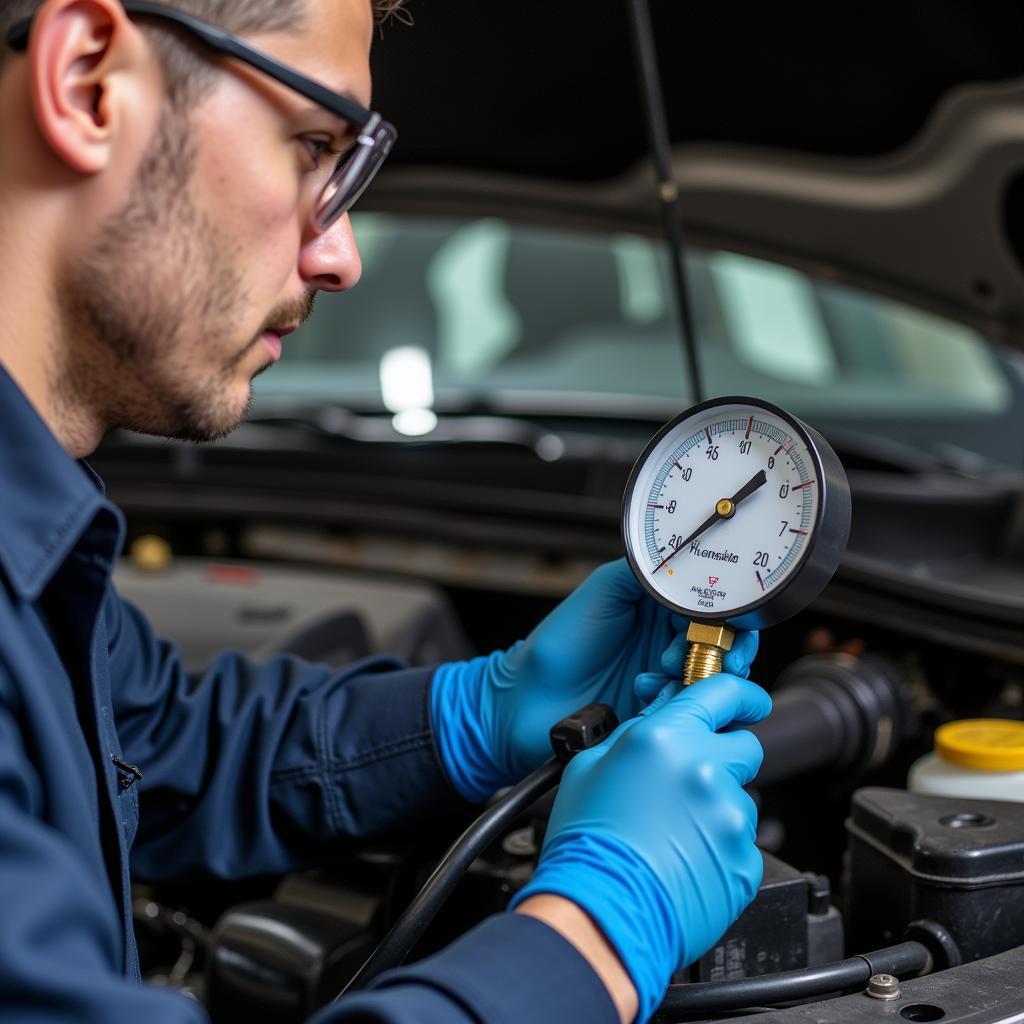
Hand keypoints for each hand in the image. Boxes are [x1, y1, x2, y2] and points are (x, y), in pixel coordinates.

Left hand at [430, 558, 757, 801]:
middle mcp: (668, 640)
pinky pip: (693, 707)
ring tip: (664, 671)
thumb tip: (687, 561)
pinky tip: (647, 693)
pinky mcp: (661, 710)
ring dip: (698, 675)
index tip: (728, 623)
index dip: (727, 613)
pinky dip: (677, 699)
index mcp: (659, 606)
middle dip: (722, 648)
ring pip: (714, 677)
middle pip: (724, 642)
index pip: (713, 605)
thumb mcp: (604, 589)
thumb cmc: (558, 644)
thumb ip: (646, 571)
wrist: (527, 702)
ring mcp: (666, 678)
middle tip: (705, 654)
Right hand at [509, 675, 771, 1021]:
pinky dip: (719, 848)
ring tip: (673, 834)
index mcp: (666, 739)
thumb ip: (637, 733)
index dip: (741, 694)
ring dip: (715, 808)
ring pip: (740, 798)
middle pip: (746, 747)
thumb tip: (662, 721)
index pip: (725, 693)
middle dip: (723, 758)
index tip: (746, 701)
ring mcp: (730, 817)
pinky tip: (684, 859)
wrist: (599, 913)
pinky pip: (740, 842)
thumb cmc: (587, 842)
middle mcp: (706, 771)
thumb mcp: (590, 765)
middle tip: (687, 783)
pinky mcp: (744, 860)